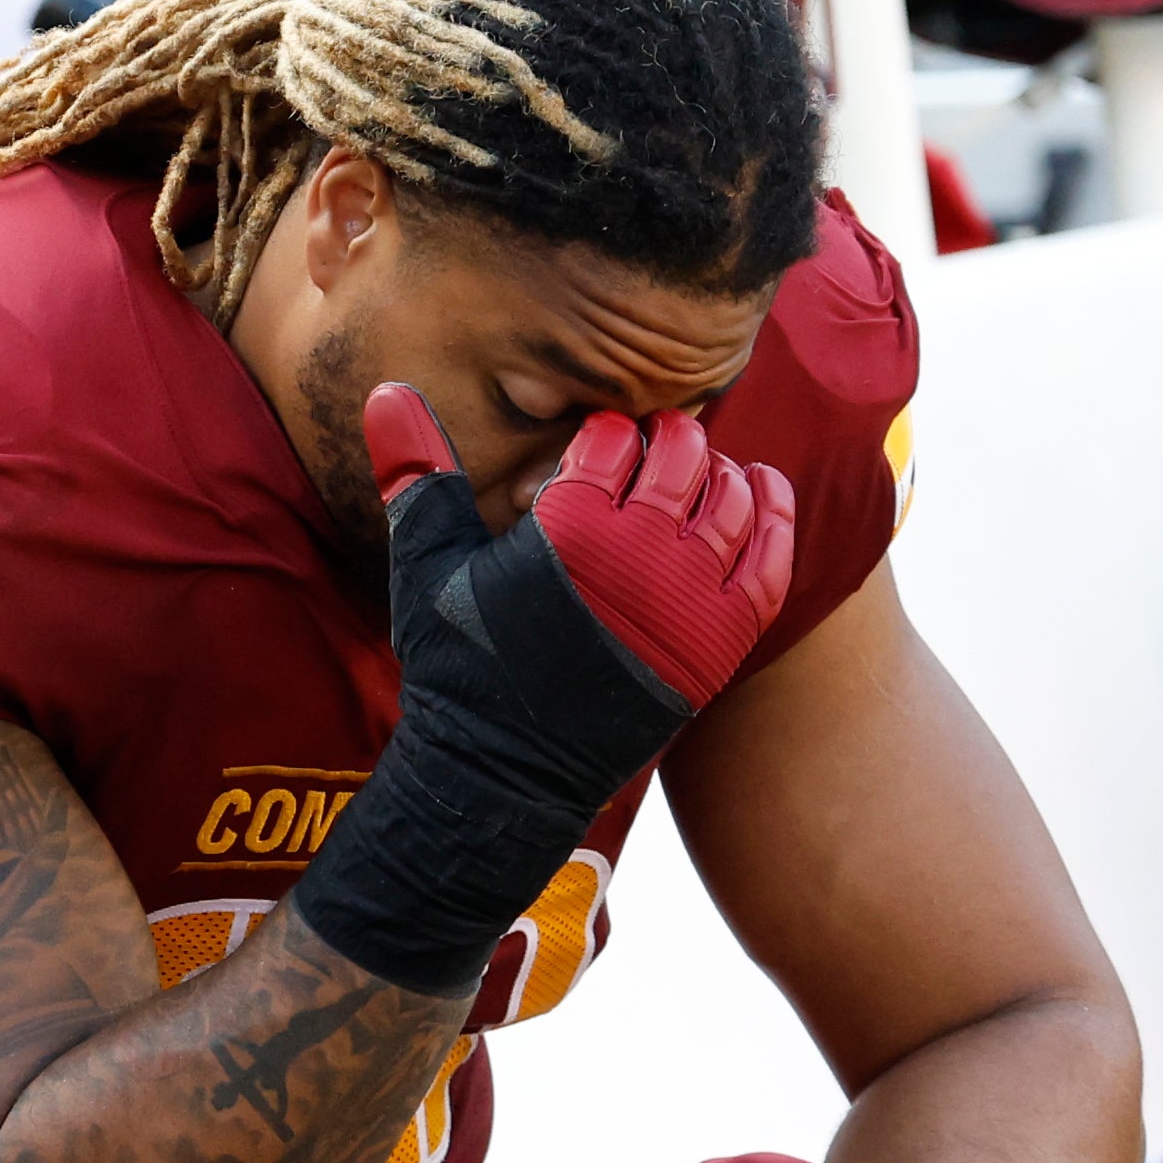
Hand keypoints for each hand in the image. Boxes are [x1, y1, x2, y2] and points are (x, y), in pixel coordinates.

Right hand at [291, 392, 795, 994]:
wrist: (504, 771)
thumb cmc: (460, 667)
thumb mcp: (427, 565)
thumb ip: (415, 472)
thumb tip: (387, 390)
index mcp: (567, 527)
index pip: (614, 437)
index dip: (608, 430)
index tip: (601, 440)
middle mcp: (638, 555)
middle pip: (682, 456)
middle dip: (668, 439)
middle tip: (654, 445)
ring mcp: (690, 599)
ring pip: (734, 498)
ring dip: (720, 473)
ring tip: (700, 472)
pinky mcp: (722, 641)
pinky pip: (773, 559)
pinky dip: (775, 516)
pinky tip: (762, 496)